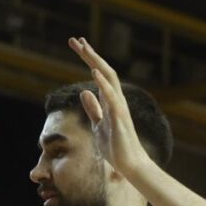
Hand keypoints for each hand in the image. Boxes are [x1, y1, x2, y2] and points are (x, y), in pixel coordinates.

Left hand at [67, 37, 151, 175]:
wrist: (129, 165)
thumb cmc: (116, 147)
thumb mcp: (98, 125)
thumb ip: (93, 109)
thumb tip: (84, 92)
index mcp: (110, 101)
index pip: (99, 74)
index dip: (88, 59)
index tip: (77, 45)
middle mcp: (116, 99)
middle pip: (104, 70)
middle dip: (90, 54)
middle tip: (75, 39)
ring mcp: (119, 107)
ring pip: (109, 78)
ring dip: (95, 62)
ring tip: (84, 48)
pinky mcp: (120, 118)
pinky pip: (112, 97)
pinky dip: (103, 83)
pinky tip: (94, 72)